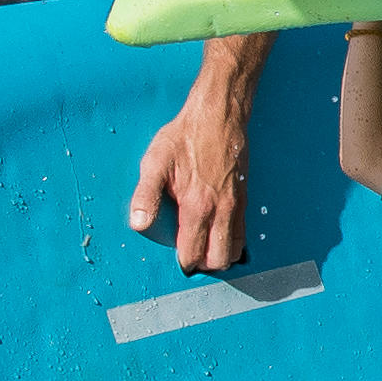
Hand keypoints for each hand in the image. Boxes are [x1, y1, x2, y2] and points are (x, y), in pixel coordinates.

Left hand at [129, 94, 251, 272]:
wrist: (217, 116)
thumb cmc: (184, 137)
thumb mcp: (155, 163)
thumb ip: (146, 196)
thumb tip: (138, 224)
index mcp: (196, 206)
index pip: (193, 254)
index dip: (183, 262)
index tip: (176, 257)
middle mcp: (220, 210)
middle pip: (219, 259)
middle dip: (204, 264)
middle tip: (190, 256)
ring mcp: (235, 205)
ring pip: (235, 249)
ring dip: (220, 255)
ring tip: (204, 248)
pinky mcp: (243, 197)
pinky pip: (243, 232)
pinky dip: (232, 241)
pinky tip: (218, 233)